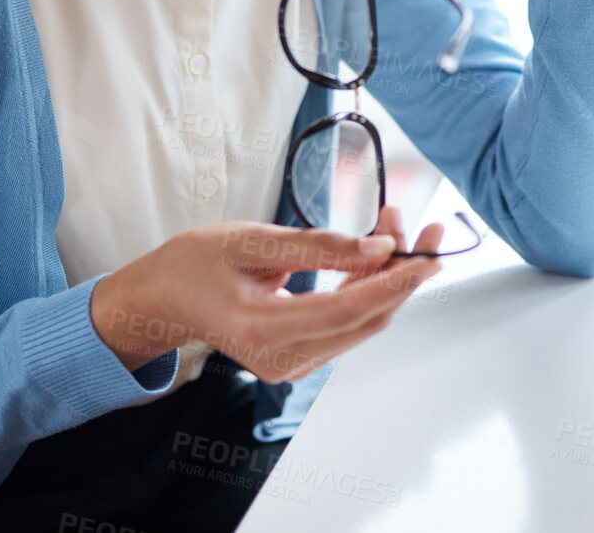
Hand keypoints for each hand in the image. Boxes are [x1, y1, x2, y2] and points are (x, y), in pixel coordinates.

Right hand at [90, 213, 442, 383]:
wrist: (165, 297)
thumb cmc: (197, 263)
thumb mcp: (253, 240)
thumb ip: (317, 246)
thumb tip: (379, 248)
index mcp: (264, 331)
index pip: (349, 309)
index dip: (396, 281)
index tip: (429, 253)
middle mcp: (283, 359)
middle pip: (365, 320)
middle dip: (402, 274)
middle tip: (427, 230)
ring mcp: (291, 365)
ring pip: (361, 322)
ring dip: (386, 278)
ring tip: (396, 229)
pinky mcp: (298, 357)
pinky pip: (346, 324)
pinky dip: (365, 288)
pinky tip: (374, 255)